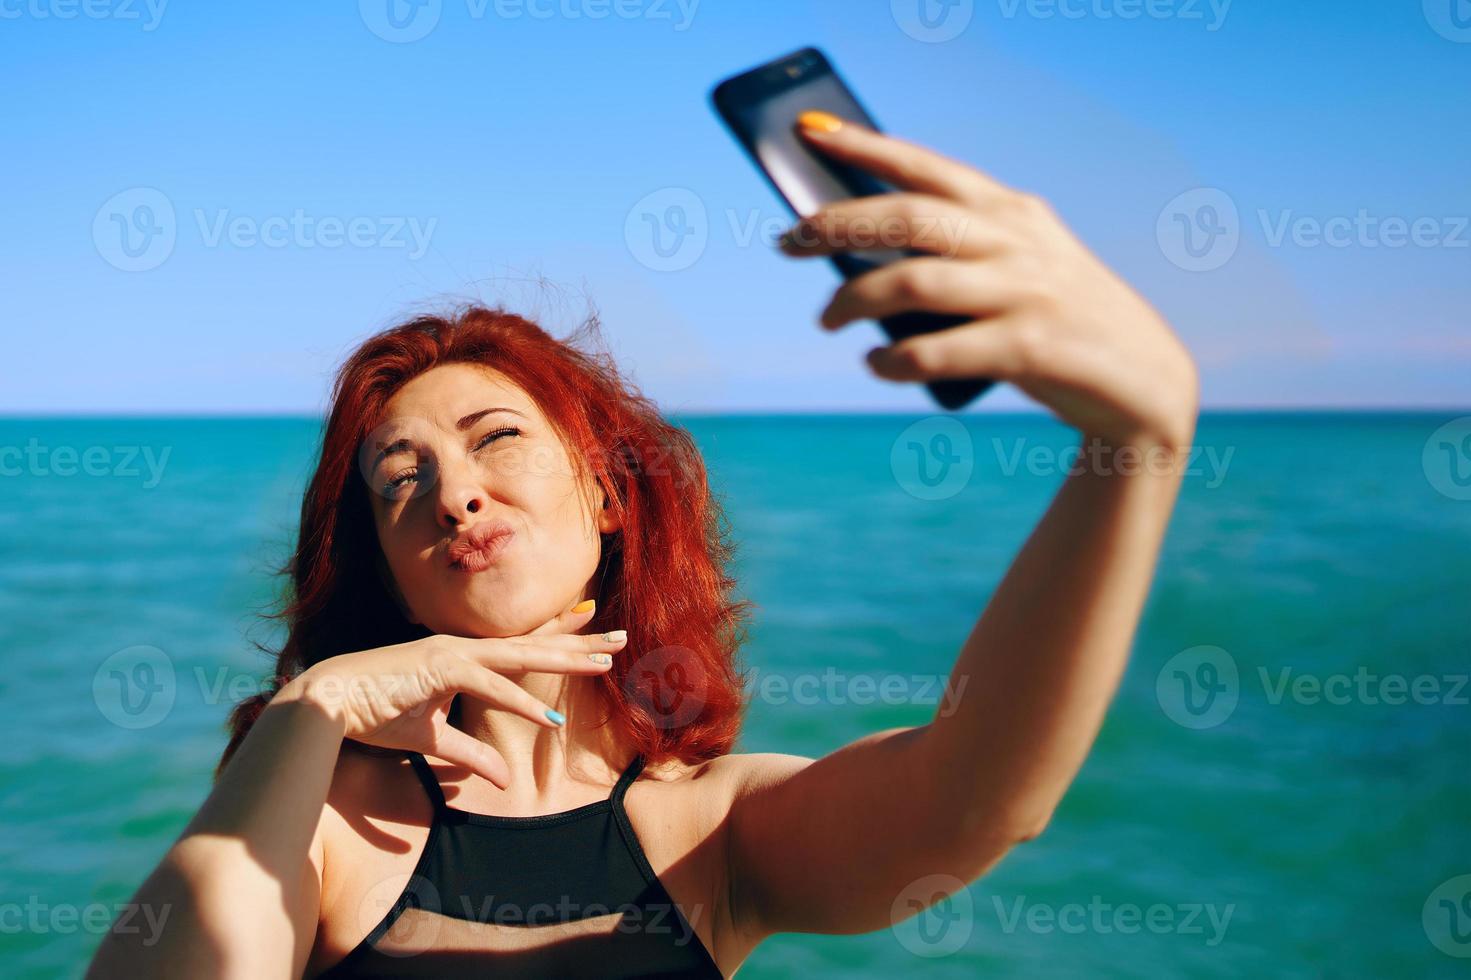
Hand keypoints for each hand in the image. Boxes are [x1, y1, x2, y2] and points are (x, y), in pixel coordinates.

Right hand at [274, 601, 627, 787]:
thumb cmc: (374, 715)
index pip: (521, 644)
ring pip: (519, 655)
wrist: (327, 705)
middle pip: (532, 643)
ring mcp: (451, 654)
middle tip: (621, 634)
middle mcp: (462, 649)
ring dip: (563, 659)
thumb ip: (470, 755)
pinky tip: (549, 717)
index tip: (594, 624)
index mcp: (461, 657)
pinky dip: (519, 701)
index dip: (559, 634)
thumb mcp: (432, 741)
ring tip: (603, 663)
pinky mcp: (437, 669)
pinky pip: (488, 685)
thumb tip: (502, 778)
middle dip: (579, 639)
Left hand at [781, 112, 1199, 451]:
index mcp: (1010, 210)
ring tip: (827, 321)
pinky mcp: (1029, 347)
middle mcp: (1016, 240)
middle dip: (835, 225)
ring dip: (853, 301)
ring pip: (911, 282)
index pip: (925, 167)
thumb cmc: (1058, 320)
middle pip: (905, 217)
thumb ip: (961, 249)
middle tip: (786, 244)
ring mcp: (1024, 291)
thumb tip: (859, 255)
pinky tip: (877, 364)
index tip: (808, 132)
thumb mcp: (1021, 265)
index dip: (863, 147)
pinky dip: (893, 360)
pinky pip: (935, 351)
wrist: (1144, 384)